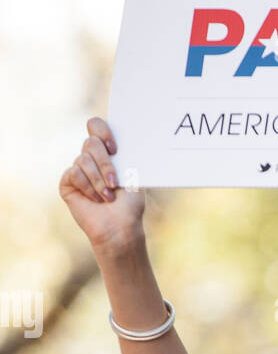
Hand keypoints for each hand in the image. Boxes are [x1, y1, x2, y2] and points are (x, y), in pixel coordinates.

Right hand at [58, 117, 144, 253]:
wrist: (120, 227)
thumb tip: (129, 135)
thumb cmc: (130, 204)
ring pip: (82, 159)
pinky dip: (88, 187)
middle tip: (115, 182)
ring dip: (99, 180)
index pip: (96, 126)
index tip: (115, 149)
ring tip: (108, 196)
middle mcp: (91, 158)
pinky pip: (74, 173)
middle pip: (90, 141)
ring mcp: (78, 170)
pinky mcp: (67, 182)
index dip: (102, 131)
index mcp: (107, 152)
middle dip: (105, 163)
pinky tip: (96, 200)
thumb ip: (125, 154)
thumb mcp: (133, 175)